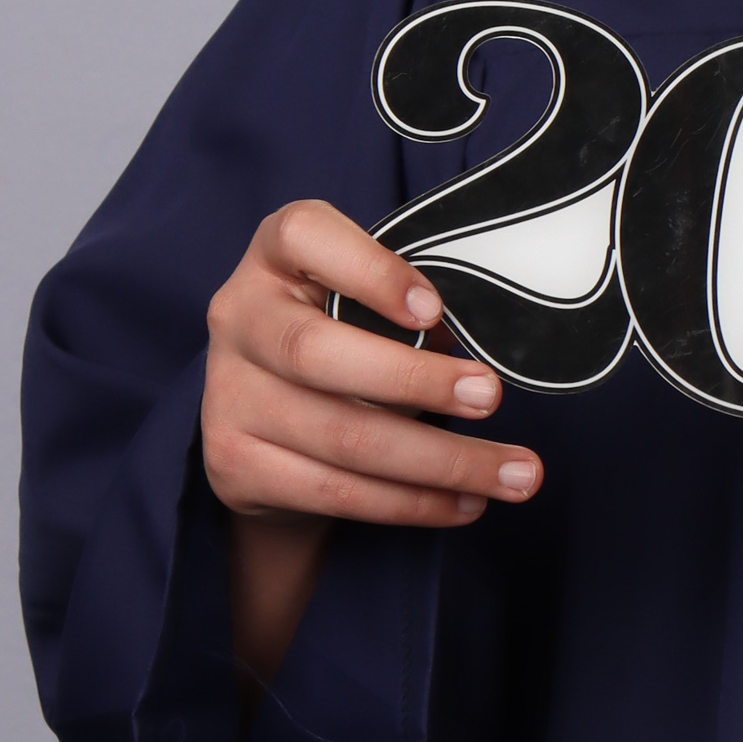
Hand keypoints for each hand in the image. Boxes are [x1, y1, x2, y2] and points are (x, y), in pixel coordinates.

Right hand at [202, 200, 541, 690]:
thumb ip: (413, 307)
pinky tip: (464, 504)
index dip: (370, 271)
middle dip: (416, 381)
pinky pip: (332, 492)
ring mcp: (227, 394)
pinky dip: (408, 503)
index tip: (436, 309)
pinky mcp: (234, 464)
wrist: (264, 415)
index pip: (304, 237)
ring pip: (340, 437)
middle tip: (491, 397)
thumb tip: (495, 346)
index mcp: (275, 253)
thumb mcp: (368, 297)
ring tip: (515, 476)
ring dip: (440, 463)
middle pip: (316, 352)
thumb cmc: (345, 332)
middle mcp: (238, 316)